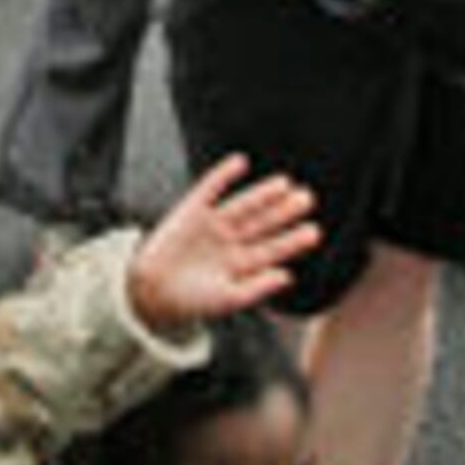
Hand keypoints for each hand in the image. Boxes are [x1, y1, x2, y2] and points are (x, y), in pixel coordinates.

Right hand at [121, 156, 321, 335]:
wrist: (150, 292)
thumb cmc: (192, 301)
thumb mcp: (227, 300)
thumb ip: (257, 288)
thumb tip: (287, 276)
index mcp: (244, 263)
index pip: (273, 249)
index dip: (292, 240)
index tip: (314, 231)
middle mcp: (233, 240)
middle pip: (263, 223)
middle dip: (284, 212)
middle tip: (306, 199)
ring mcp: (214, 223)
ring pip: (243, 205)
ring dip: (262, 194)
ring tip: (284, 184)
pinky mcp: (192, 210)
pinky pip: (210, 188)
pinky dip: (223, 175)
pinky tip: (240, 163)